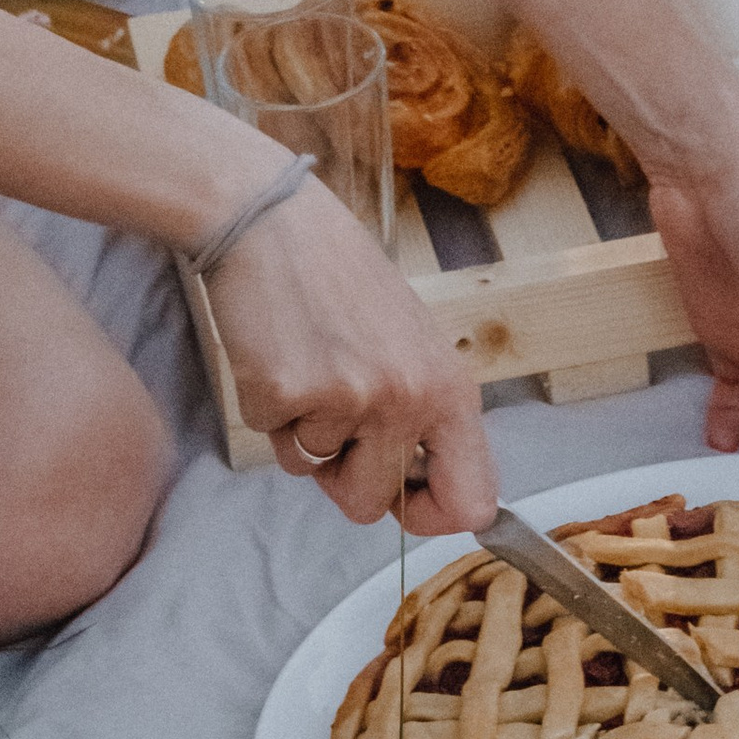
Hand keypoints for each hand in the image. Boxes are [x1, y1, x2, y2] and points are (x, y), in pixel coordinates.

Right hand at [201, 177, 498, 536]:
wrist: (273, 221)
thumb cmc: (339, 277)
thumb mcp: (409, 341)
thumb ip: (422, 412)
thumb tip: (423, 490)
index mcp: (449, 389)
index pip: (471, 500)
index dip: (433, 517)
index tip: (406, 504)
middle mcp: (407, 399)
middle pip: (372, 503)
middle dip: (343, 474)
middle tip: (331, 410)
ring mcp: (347, 398)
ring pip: (315, 472)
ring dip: (302, 433)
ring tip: (307, 363)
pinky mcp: (287, 394)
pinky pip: (272, 440)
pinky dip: (267, 408)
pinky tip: (276, 352)